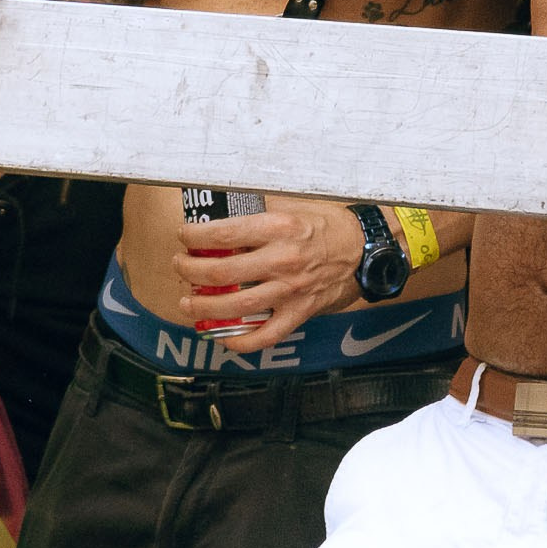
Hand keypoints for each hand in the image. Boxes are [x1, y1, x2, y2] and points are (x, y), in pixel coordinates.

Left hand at [172, 198, 365, 352]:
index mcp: (280, 228)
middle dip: (191, 270)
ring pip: (236, 306)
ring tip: (188, 302)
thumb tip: (225, 210)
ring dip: (204, 307)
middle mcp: (283, 260)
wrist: (366, 251)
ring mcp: (290, 290)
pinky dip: (240, 342)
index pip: (225, 234)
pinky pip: (265, 336)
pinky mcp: (299, 312)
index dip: (197, 236)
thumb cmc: (330, 225)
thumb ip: (261, 209)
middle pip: (222, 272)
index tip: (185, 236)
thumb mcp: (295, 205)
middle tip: (181, 266)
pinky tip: (222, 337)